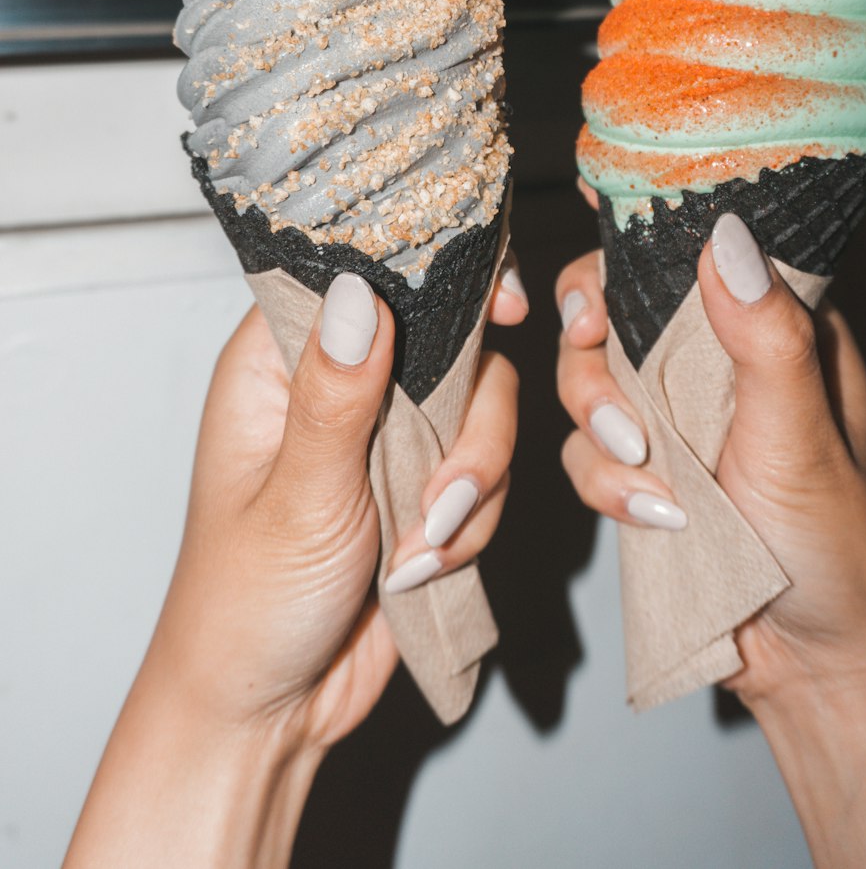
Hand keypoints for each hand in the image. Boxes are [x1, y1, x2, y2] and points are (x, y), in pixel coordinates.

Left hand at [65, 254, 525, 867]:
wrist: (269, 715)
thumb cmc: (243, 605)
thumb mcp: (296, 497)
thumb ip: (337, 394)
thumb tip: (361, 292)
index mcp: (278, 363)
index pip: (359, 277)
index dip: (432, 275)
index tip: (496, 303)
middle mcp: (338, 385)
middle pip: (447, 339)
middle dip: (466, 422)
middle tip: (448, 485)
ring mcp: (385, 436)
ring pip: (481, 410)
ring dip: (469, 486)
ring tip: (420, 550)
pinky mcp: (424, 487)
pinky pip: (488, 474)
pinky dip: (473, 524)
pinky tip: (421, 570)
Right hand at [555, 217, 865, 704]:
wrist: (815, 663)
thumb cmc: (838, 547)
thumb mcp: (802, 437)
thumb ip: (765, 338)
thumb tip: (725, 237)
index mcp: (776, 326)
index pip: (699, 247)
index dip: (639, 227)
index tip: (590, 212)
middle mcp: (720, 357)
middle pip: (617, 304)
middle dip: (596, 341)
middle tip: (591, 347)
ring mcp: (677, 412)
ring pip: (589, 375)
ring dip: (600, 420)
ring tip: (647, 472)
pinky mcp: (645, 465)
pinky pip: (587, 450)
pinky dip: (606, 481)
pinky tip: (656, 518)